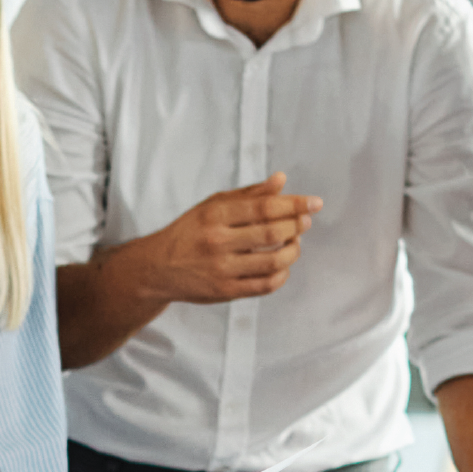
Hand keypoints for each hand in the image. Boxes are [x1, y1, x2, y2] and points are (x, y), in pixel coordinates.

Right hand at [135, 173, 322, 304]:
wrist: (158, 268)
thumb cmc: (190, 232)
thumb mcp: (212, 205)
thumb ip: (249, 194)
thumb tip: (281, 180)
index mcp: (215, 214)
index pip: (264, 207)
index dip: (294, 204)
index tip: (314, 202)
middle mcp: (217, 241)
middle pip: (272, 232)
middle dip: (297, 225)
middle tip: (305, 221)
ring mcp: (222, 268)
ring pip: (274, 261)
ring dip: (293, 250)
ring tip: (295, 242)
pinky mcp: (226, 291)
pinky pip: (265, 285)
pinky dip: (282, 275)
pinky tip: (283, 265)